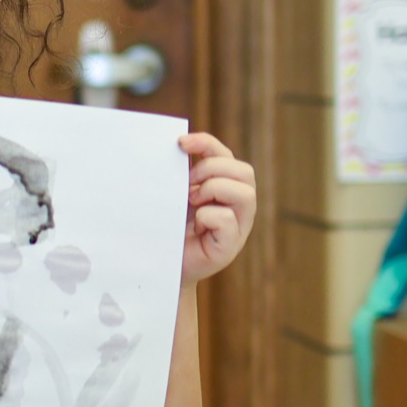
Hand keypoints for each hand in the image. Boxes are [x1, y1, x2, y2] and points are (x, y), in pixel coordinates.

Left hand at [180, 132, 256, 284]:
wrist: (161, 264)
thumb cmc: (169, 227)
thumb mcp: (176, 194)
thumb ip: (182, 174)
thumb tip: (176, 146)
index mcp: (226, 187)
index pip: (226, 156)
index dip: (207, 143)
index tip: (180, 142)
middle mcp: (238, 205)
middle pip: (244, 171)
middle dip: (212, 169)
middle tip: (187, 183)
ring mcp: (239, 226)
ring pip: (245, 193)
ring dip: (214, 190)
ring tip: (192, 201)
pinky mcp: (230, 246)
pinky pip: (227, 220)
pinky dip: (208, 216)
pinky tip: (196, 226)